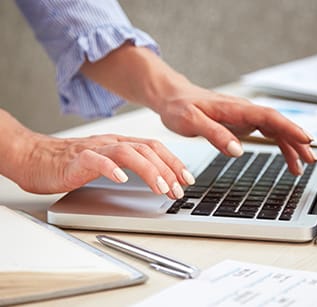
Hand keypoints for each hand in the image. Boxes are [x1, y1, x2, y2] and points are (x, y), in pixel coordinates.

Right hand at [0, 112, 193, 197]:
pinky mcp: (76, 159)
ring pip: (128, 152)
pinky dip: (111, 168)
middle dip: (168, 169)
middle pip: (147, 149)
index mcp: (119, 143)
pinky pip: (96, 160)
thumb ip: (128, 165)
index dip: (173, 161)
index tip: (187, 178)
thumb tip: (156, 178)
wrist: (35, 157)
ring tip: (161, 188)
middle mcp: (110, 142)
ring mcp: (94, 148)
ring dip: (149, 170)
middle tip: (179, 189)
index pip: (154, 147)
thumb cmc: (71, 163)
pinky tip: (121, 178)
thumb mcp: (107, 162)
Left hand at [80, 45, 316, 174]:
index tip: (306, 140)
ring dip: (290, 146)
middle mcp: (243, 111)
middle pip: (277, 124)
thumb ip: (214, 134)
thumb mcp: (191, 121)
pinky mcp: (240, 123)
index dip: (289, 128)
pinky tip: (285, 157)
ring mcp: (243, 117)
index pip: (268, 116)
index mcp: (234, 108)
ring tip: (302, 165)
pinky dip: (278, 145)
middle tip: (311, 159)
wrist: (172, 97)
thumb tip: (237, 150)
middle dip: (296, 141)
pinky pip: (265, 133)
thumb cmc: (179, 107)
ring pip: (274, 130)